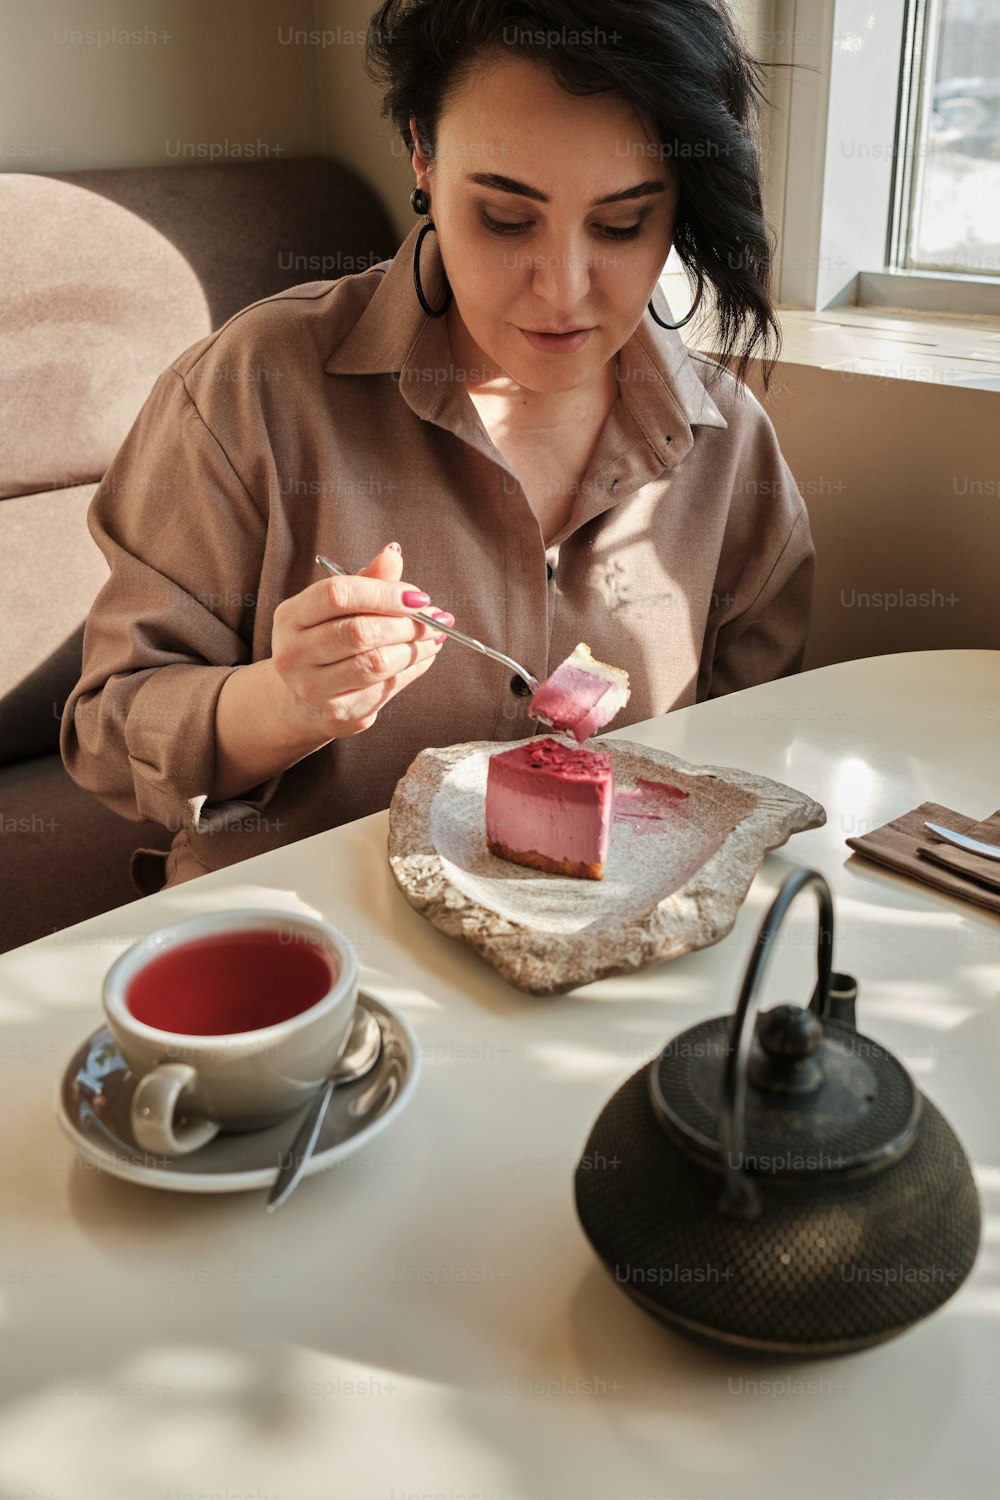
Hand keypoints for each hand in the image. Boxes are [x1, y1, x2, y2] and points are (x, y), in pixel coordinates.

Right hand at [269, 543, 451, 740]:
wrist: (298, 700)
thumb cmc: (324, 642)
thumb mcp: (335, 608)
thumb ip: (366, 581)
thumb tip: (393, 553)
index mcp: (291, 616)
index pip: (338, 595)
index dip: (384, 593)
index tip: (418, 596)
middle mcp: (294, 653)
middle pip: (360, 632)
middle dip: (406, 623)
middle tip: (435, 618)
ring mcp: (312, 688)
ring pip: (375, 664)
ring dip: (415, 648)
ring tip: (435, 637)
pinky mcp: (337, 714)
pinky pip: (385, 689)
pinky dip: (413, 670)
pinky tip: (423, 657)